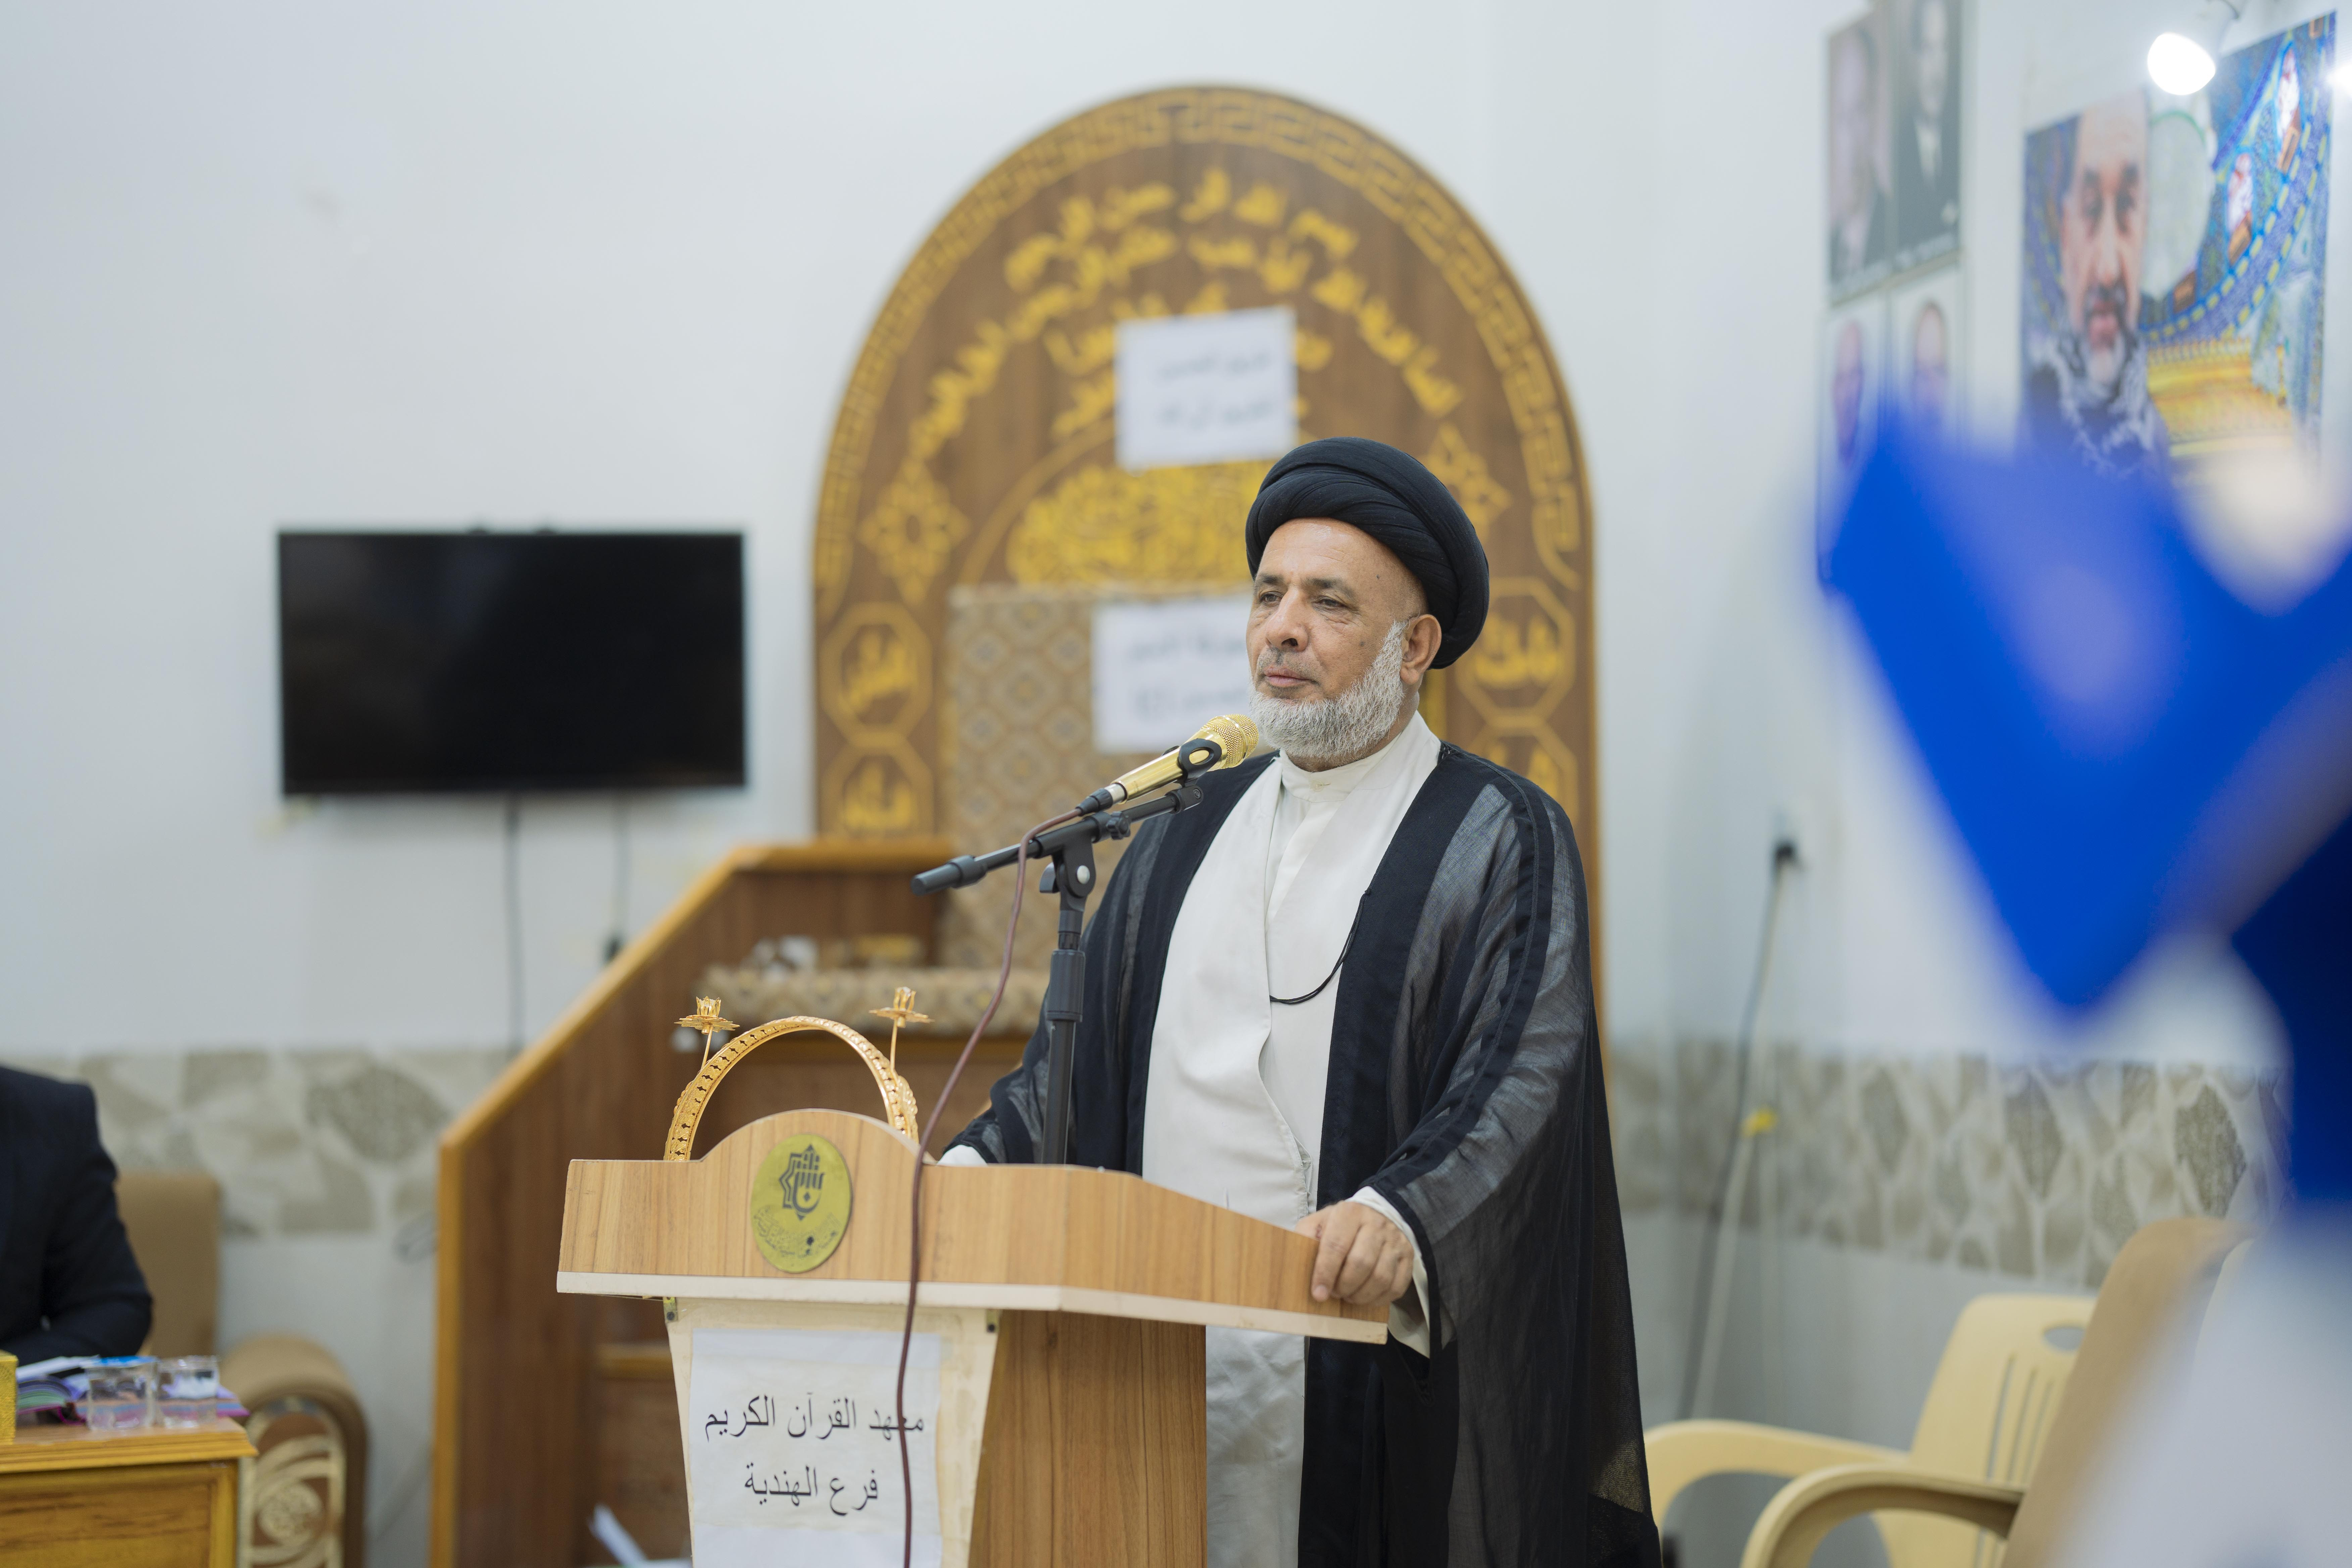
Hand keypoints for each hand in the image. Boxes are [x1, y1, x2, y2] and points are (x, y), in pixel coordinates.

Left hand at [1294, 1201, 1413, 1306]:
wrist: (1378, 1214)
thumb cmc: (1342, 1224)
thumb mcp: (1320, 1222)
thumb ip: (1306, 1236)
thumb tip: (1295, 1260)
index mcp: (1349, 1213)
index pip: (1336, 1245)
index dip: (1325, 1272)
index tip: (1318, 1293)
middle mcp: (1376, 1225)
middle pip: (1361, 1263)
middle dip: (1344, 1286)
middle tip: (1334, 1292)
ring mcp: (1395, 1241)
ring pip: (1380, 1277)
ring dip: (1360, 1295)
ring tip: (1348, 1296)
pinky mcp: (1408, 1257)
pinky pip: (1396, 1286)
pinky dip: (1378, 1299)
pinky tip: (1366, 1297)